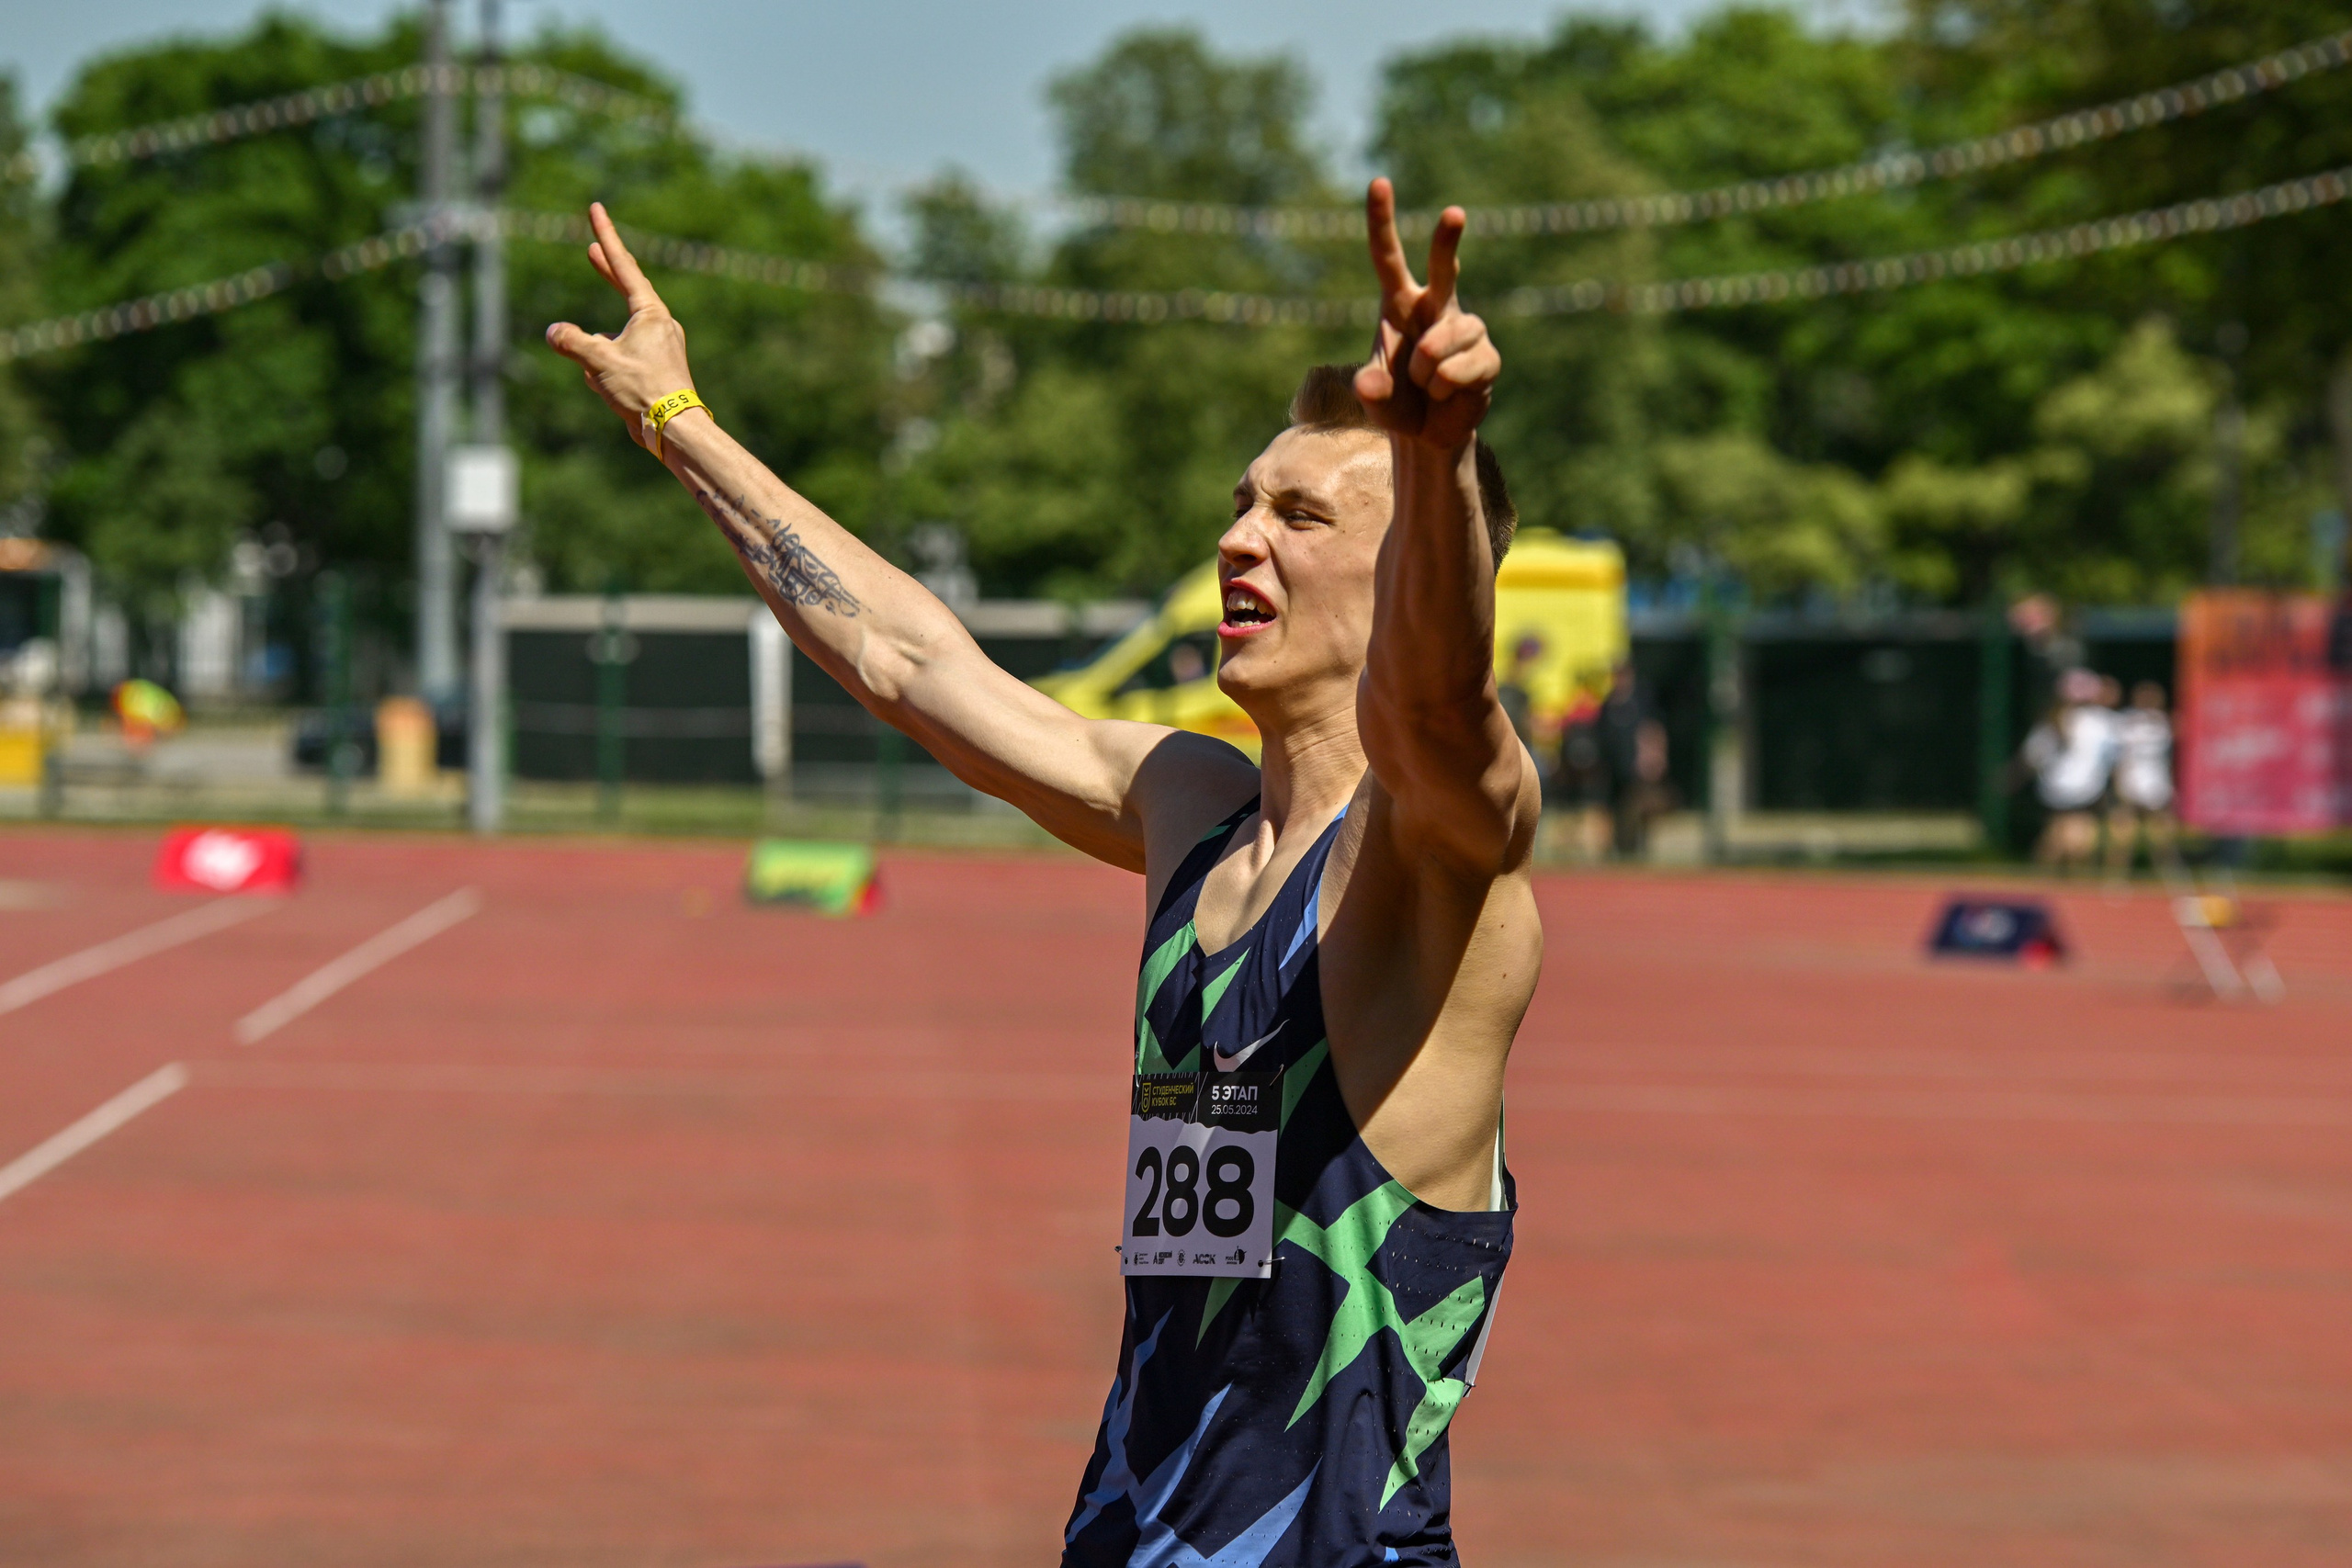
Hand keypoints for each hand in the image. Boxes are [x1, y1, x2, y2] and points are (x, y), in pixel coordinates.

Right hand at [543, 203, 698, 452]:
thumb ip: (572, 342)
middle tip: (592, 249)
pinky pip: (619, 362)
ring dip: (599, 354)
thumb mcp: (599, 361)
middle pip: (627, 290)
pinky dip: (605, 372)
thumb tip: (553, 332)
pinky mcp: (656, 369)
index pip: (623, 266)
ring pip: (615, 339)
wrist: (674, 429)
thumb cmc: (643, 390)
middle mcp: (659, 325)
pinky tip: (606, 391)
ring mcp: (659, 346)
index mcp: (651, 313)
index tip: (596, 209)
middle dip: (607, 271)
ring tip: (602, 379)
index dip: (606, 237)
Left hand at [1352, 178, 1498, 451]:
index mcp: (1399, 303)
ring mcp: (1464, 328)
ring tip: (1424, 385)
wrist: (1429, 434)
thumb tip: (1367, 386)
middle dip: (1447, 242)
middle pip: (1444, 268)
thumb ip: (1369, 391)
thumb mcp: (1374, 400)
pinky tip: (1446, 395)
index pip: (1388, 256)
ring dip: (1427, 371)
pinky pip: (1462, 368)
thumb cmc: (1396, 403)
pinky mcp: (1486, 355)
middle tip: (1453, 213)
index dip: (1382, 221)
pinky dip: (1446, 387)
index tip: (1379, 182)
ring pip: (1445, 338)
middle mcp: (1435, 306)